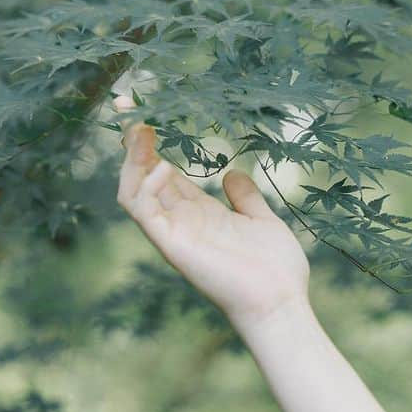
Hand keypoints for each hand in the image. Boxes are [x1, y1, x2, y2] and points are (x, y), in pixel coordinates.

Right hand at [114, 96, 309, 328]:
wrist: (281, 303)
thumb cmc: (275, 269)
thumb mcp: (261, 221)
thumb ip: (245, 198)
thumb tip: (231, 173)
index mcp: (200, 213)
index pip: (165, 174)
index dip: (153, 147)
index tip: (149, 115)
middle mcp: (180, 220)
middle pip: (144, 176)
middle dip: (134, 144)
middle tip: (129, 109)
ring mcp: (173, 232)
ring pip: (133, 191)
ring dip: (132, 159)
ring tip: (139, 129)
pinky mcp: (171, 244)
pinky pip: (143, 211)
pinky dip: (143, 185)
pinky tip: (160, 165)